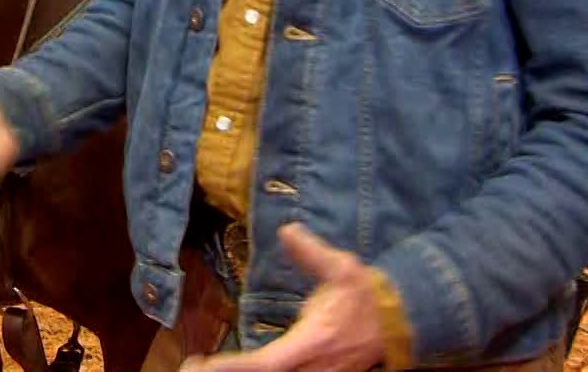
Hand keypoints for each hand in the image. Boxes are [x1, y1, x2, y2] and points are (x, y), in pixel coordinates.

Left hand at [181, 223, 387, 371]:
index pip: (265, 364)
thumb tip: (286, 230)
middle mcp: (312, 369)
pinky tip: (237, 369)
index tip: (198, 364)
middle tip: (188, 369)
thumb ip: (311, 252)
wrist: (399, 321)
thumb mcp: (341, 267)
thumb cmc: (365, 295)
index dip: (230, 368)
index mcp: (312, 343)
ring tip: (204, 370)